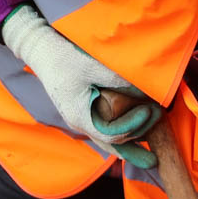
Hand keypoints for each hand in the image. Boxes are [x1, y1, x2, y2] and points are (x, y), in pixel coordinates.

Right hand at [0, 4, 162, 167]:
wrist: (40, 48)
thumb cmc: (63, 56)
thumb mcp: (93, 66)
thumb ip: (120, 80)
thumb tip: (147, 93)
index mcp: (80, 116)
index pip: (113, 134)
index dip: (135, 126)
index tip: (150, 111)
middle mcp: (79, 123)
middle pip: (112, 146)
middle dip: (136, 149)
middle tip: (157, 149)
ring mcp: (79, 119)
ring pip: (108, 141)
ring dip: (130, 145)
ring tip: (150, 149)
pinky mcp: (82, 112)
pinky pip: (104, 130)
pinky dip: (121, 133)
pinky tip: (135, 133)